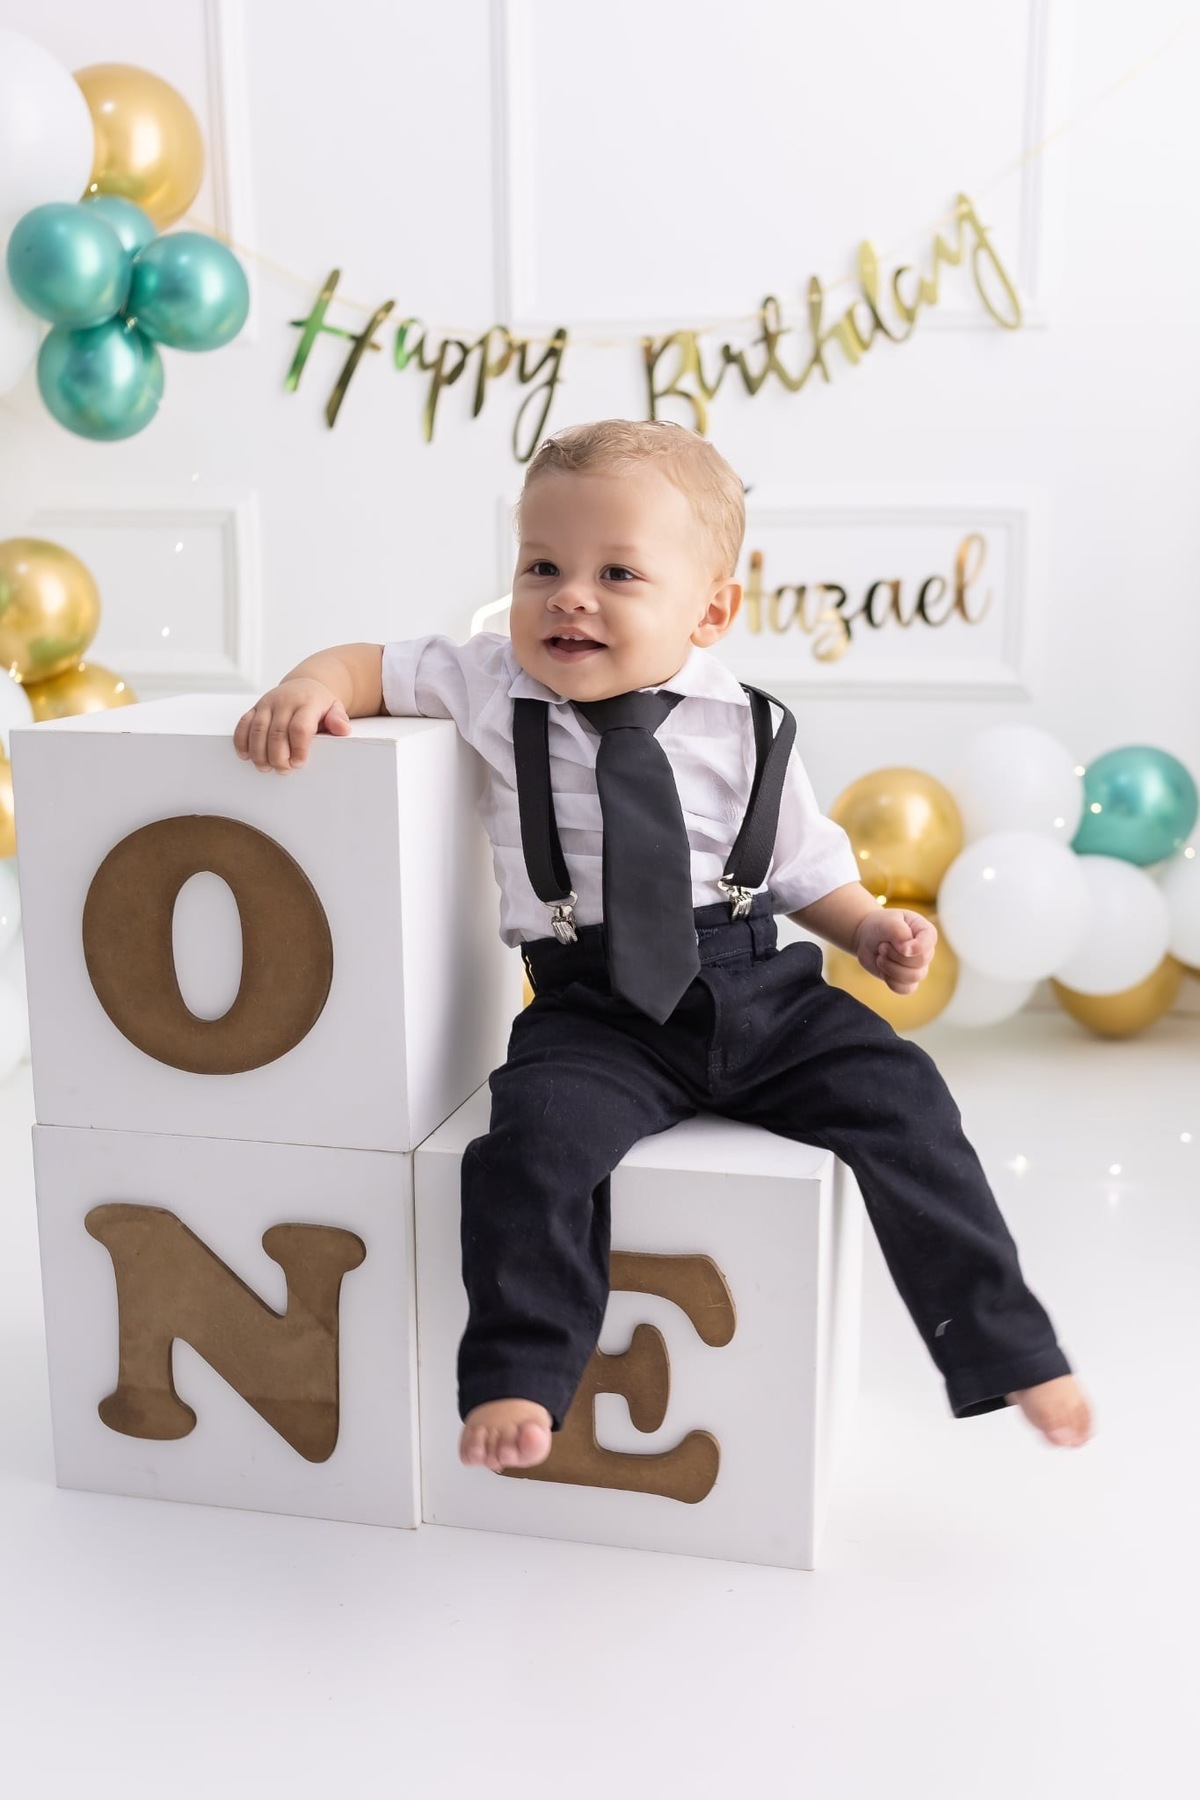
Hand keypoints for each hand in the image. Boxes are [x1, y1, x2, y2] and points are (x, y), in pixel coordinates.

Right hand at [233, 678, 351, 771]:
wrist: (304, 685)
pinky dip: (241, 741)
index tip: (298, 764)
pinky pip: (243, 724)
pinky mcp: (255, 708)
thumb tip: (342, 730)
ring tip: (265, 768)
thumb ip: (339, 719)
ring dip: (259, 753)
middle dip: (278, 756)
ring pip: (258, 730)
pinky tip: (245, 756)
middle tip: (283, 770)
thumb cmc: (320, 704)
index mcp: (307, 703)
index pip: (300, 727)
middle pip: (277, 732)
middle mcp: (285, 701)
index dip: (298, 748)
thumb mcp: (335, 708)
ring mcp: (267, 704)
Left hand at [853, 907, 936, 994]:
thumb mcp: (886, 922)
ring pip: (913, 977)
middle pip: (920, 961)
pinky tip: (883, 969)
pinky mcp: (908, 981)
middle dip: (895, 955)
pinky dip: (890, 981)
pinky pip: (905, 989)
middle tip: (882, 947)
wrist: (867, 939)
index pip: (929, 941)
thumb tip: (907, 950)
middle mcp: (926, 950)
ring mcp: (919, 967)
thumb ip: (898, 931)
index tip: (896, 943)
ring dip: (890, 967)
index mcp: (925, 931)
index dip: (914, 946)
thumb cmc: (879, 926)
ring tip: (880, 957)